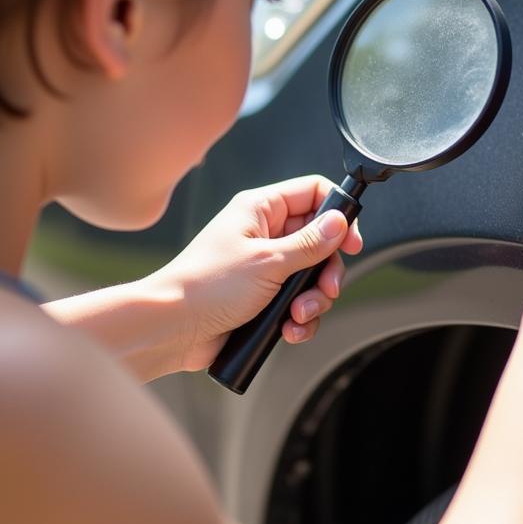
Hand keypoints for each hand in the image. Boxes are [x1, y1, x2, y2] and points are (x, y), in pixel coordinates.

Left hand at [146, 175, 362, 371]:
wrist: (172, 329)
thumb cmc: (205, 287)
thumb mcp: (267, 261)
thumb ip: (309, 243)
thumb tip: (339, 222)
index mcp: (260, 210)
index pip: (313, 193)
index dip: (338, 214)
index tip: (350, 243)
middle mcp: (263, 234)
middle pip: (319, 242)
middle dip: (326, 272)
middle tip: (325, 290)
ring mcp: (263, 266)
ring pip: (310, 277)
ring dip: (313, 301)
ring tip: (297, 316)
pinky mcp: (262, 297)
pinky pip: (296, 303)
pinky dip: (299, 319)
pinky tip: (289, 330)